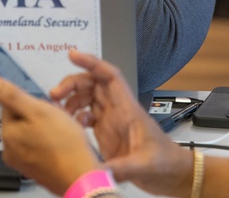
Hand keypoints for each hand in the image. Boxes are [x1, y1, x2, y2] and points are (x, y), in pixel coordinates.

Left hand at [0, 75, 101, 194]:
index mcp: (8, 134)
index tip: (43, 107)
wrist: (81, 176)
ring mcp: (22, 161)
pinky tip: (60, 144)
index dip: (31, 102)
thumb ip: (11, 95)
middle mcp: (10, 150)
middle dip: (38, 115)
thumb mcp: (38, 110)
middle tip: (55, 120)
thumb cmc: (65, 146)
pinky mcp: (35, 169)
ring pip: (31, 133)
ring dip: (45, 128)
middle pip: (21, 119)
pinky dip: (49, 143)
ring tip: (60, 132)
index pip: (10, 105)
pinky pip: (38, 147)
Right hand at [52, 51, 194, 196]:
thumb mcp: (144, 165)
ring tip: (58, 110)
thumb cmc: (165, 162)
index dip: (92, 63)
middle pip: (93, 85)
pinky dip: (76, 117)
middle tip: (55, 93)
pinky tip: (72, 127)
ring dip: (71, 99)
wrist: (173, 174)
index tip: (73, 55)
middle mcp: (118, 111)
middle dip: (73, 83)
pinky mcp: (108, 134)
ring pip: (88, 98)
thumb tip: (98, 173)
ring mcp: (112, 121)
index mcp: (128, 110)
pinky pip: (87, 116)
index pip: (109, 77)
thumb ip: (122, 168)